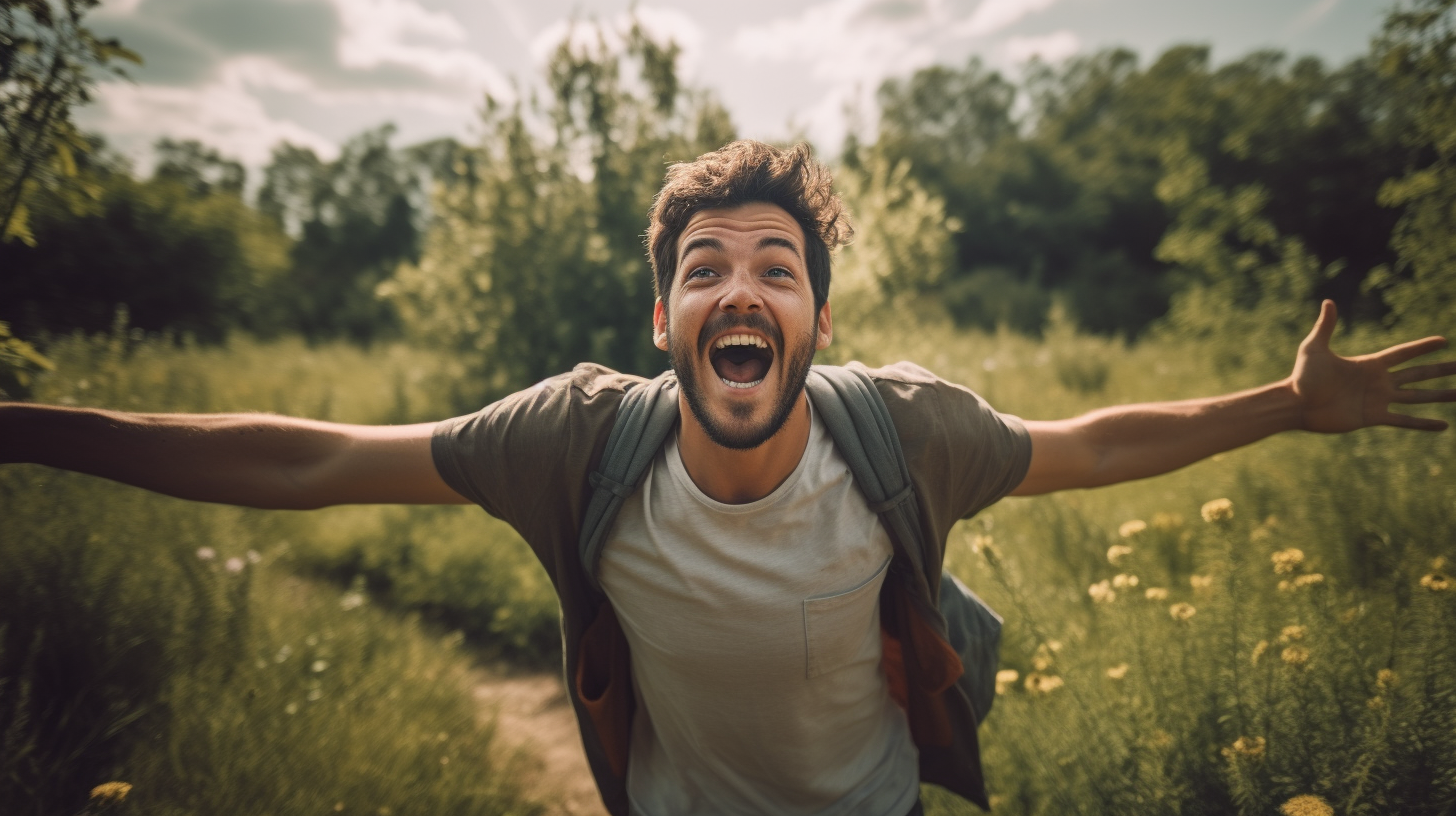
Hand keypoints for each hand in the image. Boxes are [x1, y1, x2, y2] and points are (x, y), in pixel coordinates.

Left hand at [1292, 300, 1455, 432]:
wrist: (1296, 405)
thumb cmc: (1302, 376)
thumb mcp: (1314, 349)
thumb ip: (1325, 327)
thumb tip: (1328, 302)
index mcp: (1369, 364)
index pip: (1403, 353)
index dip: (1423, 348)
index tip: (1444, 341)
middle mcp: (1378, 381)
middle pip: (1418, 374)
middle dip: (1441, 370)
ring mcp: (1378, 400)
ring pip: (1417, 397)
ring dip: (1440, 396)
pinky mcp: (1373, 417)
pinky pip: (1404, 420)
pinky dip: (1423, 423)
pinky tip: (1443, 425)